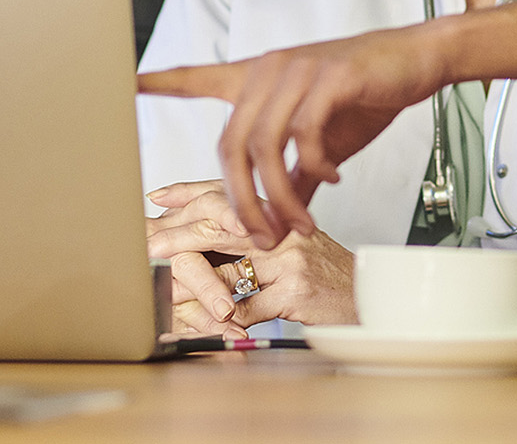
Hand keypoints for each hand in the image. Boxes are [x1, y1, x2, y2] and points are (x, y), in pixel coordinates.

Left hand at [137, 25, 452, 245]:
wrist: (416, 59)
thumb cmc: (364, 94)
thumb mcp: (322, 139)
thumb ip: (293, 176)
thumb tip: (276, 223)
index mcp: (258, 78)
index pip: (197, 77)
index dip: (160, 83)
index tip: (125, 83)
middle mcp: (269, 70)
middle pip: (230, 144)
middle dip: (243, 201)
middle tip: (264, 236)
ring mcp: (297, 71)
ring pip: (265, 147)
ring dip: (280, 197)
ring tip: (302, 223)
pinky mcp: (330, 77)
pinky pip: (305, 134)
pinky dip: (315, 167)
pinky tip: (332, 178)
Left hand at [145, 181, 355, 329]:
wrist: (369, 299)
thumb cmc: (326, 276)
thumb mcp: (292, 247)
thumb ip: (255, 237)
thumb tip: (211, 234)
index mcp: (279, 214)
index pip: (227, 194)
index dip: (189, 191)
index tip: (158, 195)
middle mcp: (284, 230)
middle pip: (219, 225)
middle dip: (177, 235)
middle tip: (147, 244)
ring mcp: (291, 260)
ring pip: (226, 271)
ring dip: (190, 287)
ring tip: (163, 293)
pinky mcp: (295, 292)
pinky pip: (245, 308)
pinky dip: (221, 320)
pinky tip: (203, 325)